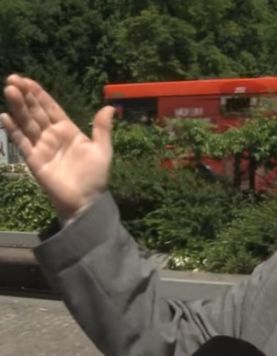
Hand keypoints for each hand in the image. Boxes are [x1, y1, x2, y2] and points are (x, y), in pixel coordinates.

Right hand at [0, 74, 114, 219]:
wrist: (86, 200)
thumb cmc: (95, 175)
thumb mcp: (102, 150)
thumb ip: (102, 129)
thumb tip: (110, 107)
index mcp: (68, 130)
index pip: (51, 108)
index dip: (39, 94)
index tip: (28, 80)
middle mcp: (52, 135)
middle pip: (36, 112)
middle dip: (25, 96)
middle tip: (13, 79)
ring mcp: (41, 147)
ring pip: (27, 123)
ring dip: (18, 107)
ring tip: (9, 90)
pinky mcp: (34, 160)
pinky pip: (22, 142)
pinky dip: (13, 130)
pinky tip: (5, 117)